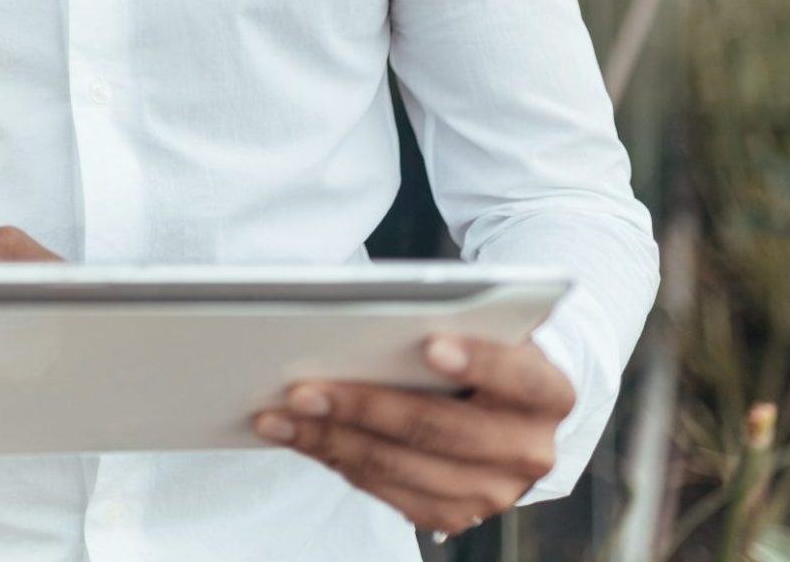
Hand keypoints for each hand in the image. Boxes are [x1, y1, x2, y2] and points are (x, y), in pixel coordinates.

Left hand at [251, 336, 575, 538]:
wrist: (518, 397)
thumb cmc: (488, 339)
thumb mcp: (487, 319)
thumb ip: (454, 316)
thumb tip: (369, 315)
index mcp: (549, 390)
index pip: (517, 375)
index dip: (477, 362)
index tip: (430, 344)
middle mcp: (530, 450)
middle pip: (438, 430)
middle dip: (363, 407)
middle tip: (302, 388)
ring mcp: (496, 491)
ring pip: (403, 469)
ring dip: (332, 442)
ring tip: (279, 415)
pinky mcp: (460, 514)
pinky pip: (391, 494)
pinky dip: (341, 462)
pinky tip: (301, 438)